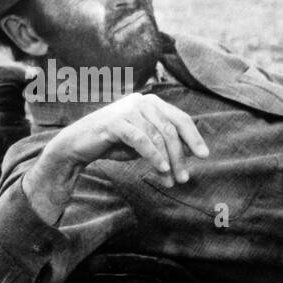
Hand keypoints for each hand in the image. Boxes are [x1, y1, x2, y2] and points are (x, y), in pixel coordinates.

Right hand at [24, 93, 208, 224]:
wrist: (79, 144)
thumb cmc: (115, 143)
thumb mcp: (146, 143)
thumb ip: (165, 144)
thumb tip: (188, 158)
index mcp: (152, 103)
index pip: (180, 118)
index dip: (194, 137)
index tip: (204, 156)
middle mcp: (142, 101)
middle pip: (171, 130)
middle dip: (180, 156)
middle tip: (184, 178)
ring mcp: (128, 109)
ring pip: (158, 136)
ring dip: (167, 161)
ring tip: (171, 180)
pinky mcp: (115, 122)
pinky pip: (141, 140)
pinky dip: (153, 156)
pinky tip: (161, 169)